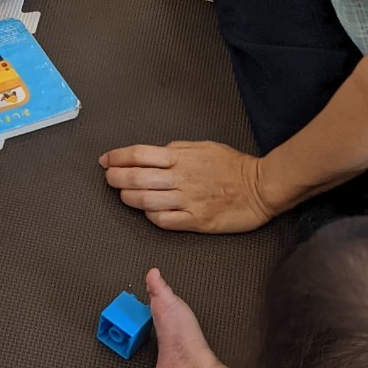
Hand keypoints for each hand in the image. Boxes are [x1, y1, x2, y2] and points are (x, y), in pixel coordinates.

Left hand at [99, 141, 273, 232]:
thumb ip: (177, 151)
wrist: (260, 187)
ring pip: (146, 200)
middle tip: (108, 178)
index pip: (139, 154)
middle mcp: (180, 177)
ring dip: (128, 198)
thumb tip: (155, 155)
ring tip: (122, 195)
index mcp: (181, 157)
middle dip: (116, 178)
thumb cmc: (233, 165)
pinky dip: (150, 216)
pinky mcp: (196, 220)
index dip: (118, 157)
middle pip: (137, 177)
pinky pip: (164, 221)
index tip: (106, 160)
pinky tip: (146, 212)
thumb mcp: (202, 147)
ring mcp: (188, 200)